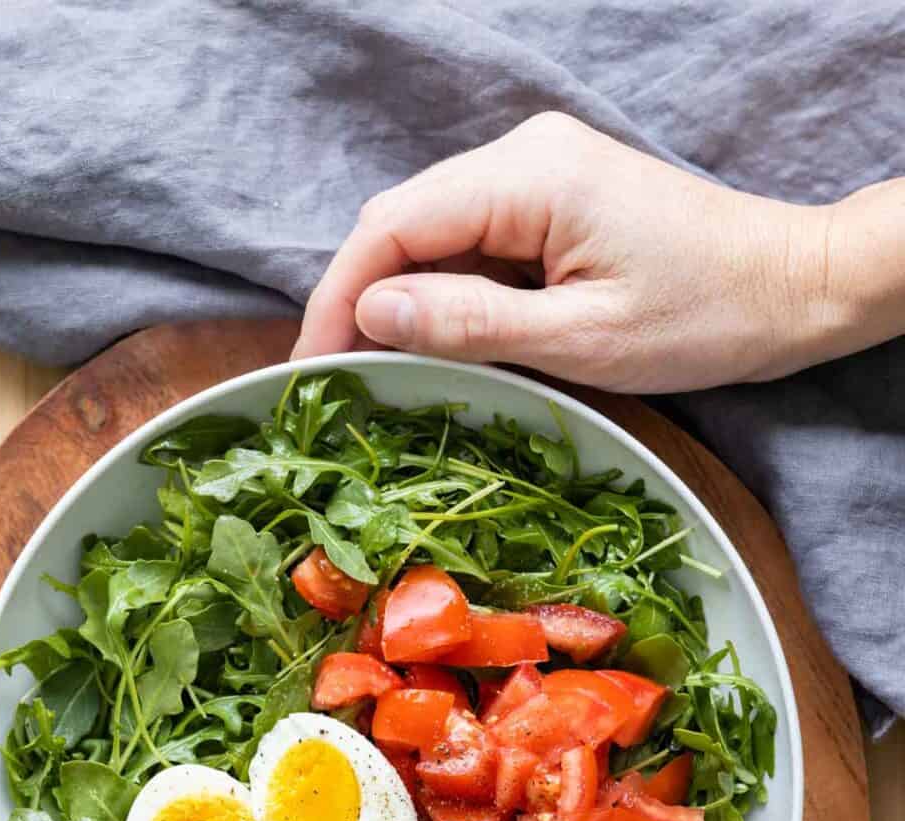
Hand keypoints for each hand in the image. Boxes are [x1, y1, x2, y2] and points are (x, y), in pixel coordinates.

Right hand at [293, 112, 861, 392]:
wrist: (790, 288)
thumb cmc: (703, 317)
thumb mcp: (580, 338)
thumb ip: (469, 322)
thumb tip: (372, 312)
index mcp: (528, 177)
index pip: (392, 226)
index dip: (338, 297)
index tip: (311, 368)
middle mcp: (523, 157)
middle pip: (402, 224)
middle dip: (359, 300)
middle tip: (336, 382)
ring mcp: (537, 175)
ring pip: (432, 236)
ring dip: (401, 302)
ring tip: (377, 375)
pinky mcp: (552, 202)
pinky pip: (474, 244)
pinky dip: (447, 296)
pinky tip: (437, 346)